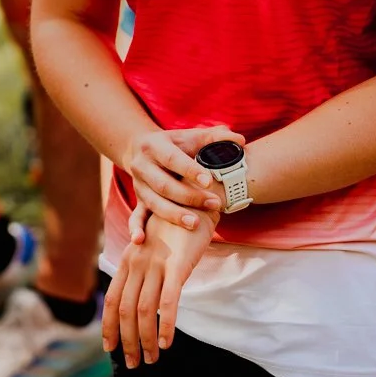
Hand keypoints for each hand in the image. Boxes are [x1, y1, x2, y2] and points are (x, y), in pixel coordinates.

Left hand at [103, 210, 214, 368]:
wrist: (196, 202)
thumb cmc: (176, 229)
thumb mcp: (152, 249)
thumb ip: (142, 273)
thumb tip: (140, 304)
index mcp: (128, 260)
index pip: (112, 300)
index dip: (109, 327)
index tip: (110, 349)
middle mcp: (137, 263)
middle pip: (125, 310)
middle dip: (127, 341)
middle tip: (134, 363)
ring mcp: (156, 264)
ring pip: (144, 310)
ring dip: (146, 339)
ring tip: (152, 358)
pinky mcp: (178, 265)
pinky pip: (169, 300)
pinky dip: (166, 324)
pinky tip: (166, 342)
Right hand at [120, 125, 245, 232]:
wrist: (140, 149)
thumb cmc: (174, 144)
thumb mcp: (191, 136)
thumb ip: (216, 138)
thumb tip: (240, 141)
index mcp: (155, 146)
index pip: (173, 159)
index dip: (191, 171)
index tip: (209, 181)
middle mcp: (143, 166)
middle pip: (164, 185)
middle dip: (190, 197)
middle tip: (215, 204)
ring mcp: (138, 185)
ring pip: (154, 203)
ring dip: (174, 215)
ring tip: (195, 223)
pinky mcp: (138, 200)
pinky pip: (135, 216)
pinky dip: (135, 228)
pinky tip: (140, 240)